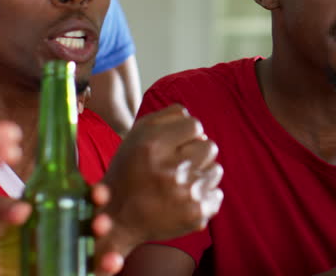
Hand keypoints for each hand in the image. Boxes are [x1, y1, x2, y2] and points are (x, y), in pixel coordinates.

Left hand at [0, 186, 122, 275]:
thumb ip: (3, 209)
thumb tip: (22, 210)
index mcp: (51, 209)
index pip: (83, 200)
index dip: (96, 197)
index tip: (100, 194)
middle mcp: (60, 233)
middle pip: (94, 231)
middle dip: (105, 228)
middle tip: (102, 225)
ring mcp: (55, 258)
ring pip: (90, 260)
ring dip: (106, 260)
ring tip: (111, 261)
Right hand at [98, 104, 223, 255]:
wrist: (118, 219)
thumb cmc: (130, 171)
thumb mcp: (137, 135)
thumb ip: (169, 116)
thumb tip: (199, 126)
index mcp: (153, 146)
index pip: (195, 125)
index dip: (186, 133)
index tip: (174, 145)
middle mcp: (171, 169)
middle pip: (210, 146)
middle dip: (196, 153)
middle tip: (177, 165)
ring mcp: (186, 194)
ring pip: (216, 169)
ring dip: (200, 174)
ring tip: (179, 183)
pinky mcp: (196, 213)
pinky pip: (217, 194)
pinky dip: (203, 196)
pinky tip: (183, 199)